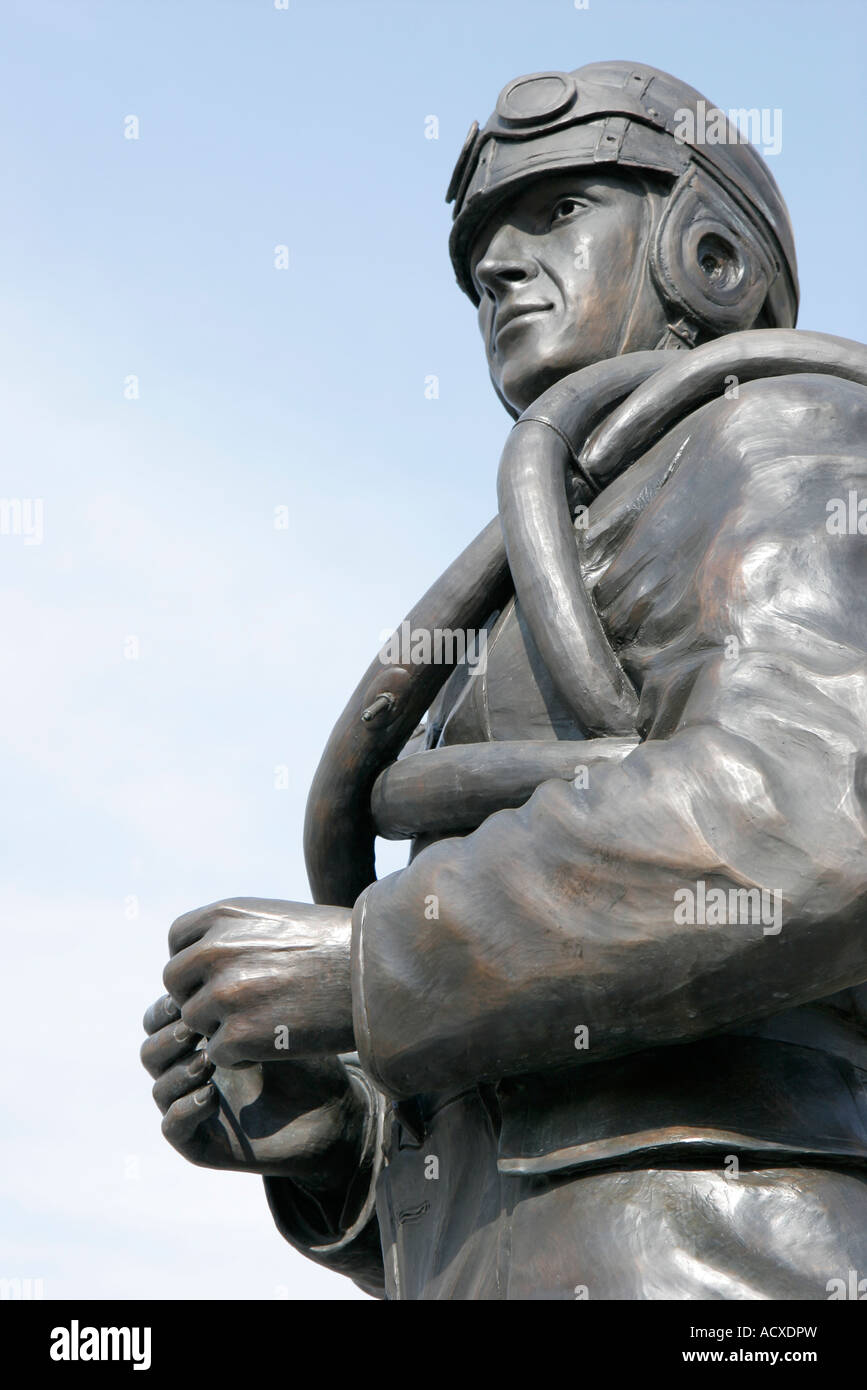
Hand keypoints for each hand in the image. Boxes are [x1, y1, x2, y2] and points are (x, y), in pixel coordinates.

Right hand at [140, 993, 366, 1185]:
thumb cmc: (308, 1057)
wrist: (335, 1111)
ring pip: (157, 1087)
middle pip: (151, 1049)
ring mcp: (192, 1107)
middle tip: (196, 1027)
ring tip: (209, 1060)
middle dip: (169, 1035)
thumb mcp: (276, 1016)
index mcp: (200, 1037)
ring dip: (178, 1071)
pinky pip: (172, 1127)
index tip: (195, 991)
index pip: (160, 1016)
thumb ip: (243, 988)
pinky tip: (211, 1095)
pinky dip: (185, 1109)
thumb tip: (215, 946)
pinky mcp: (201, 1144)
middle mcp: (190, 1071)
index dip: (170, 1004)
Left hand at [161, 897, 354, 1067]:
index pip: (176, 942)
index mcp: (224, 915)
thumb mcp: (277, 919)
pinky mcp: (240, 1035)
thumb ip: (231, 933)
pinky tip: (272, 1044)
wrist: (377, 975)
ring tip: (263, 1024)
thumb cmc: (335, 946)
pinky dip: (239, 1056)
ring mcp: (225, 994)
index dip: (195, 963)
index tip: (220, 976)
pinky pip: (216, 1053)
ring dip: (220, 1027)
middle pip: (175, 984)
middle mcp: (216, 950)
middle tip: (236, 1007)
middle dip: (199, 997)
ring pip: (193, 1022)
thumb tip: (196, 960)